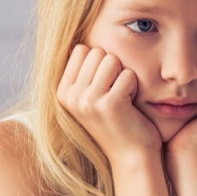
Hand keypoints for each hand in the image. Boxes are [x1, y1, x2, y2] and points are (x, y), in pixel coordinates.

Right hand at [56, 44, 161, 165]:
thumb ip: (82, 71)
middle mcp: (70, 96)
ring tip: (122, 98)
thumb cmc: (116, 122)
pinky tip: (130, 106)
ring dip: (123, 76)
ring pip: (112, 59)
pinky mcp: (109, 104)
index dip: (99, 63)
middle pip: (97, 52)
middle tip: (115, 94)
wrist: (132, 156)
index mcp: (62, 92)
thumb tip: (78, 39)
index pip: (82, 50)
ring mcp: (87, 101)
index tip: (103, 87)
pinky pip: (128, 74)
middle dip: (112, 68)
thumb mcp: (91, 96)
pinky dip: (134, 87)